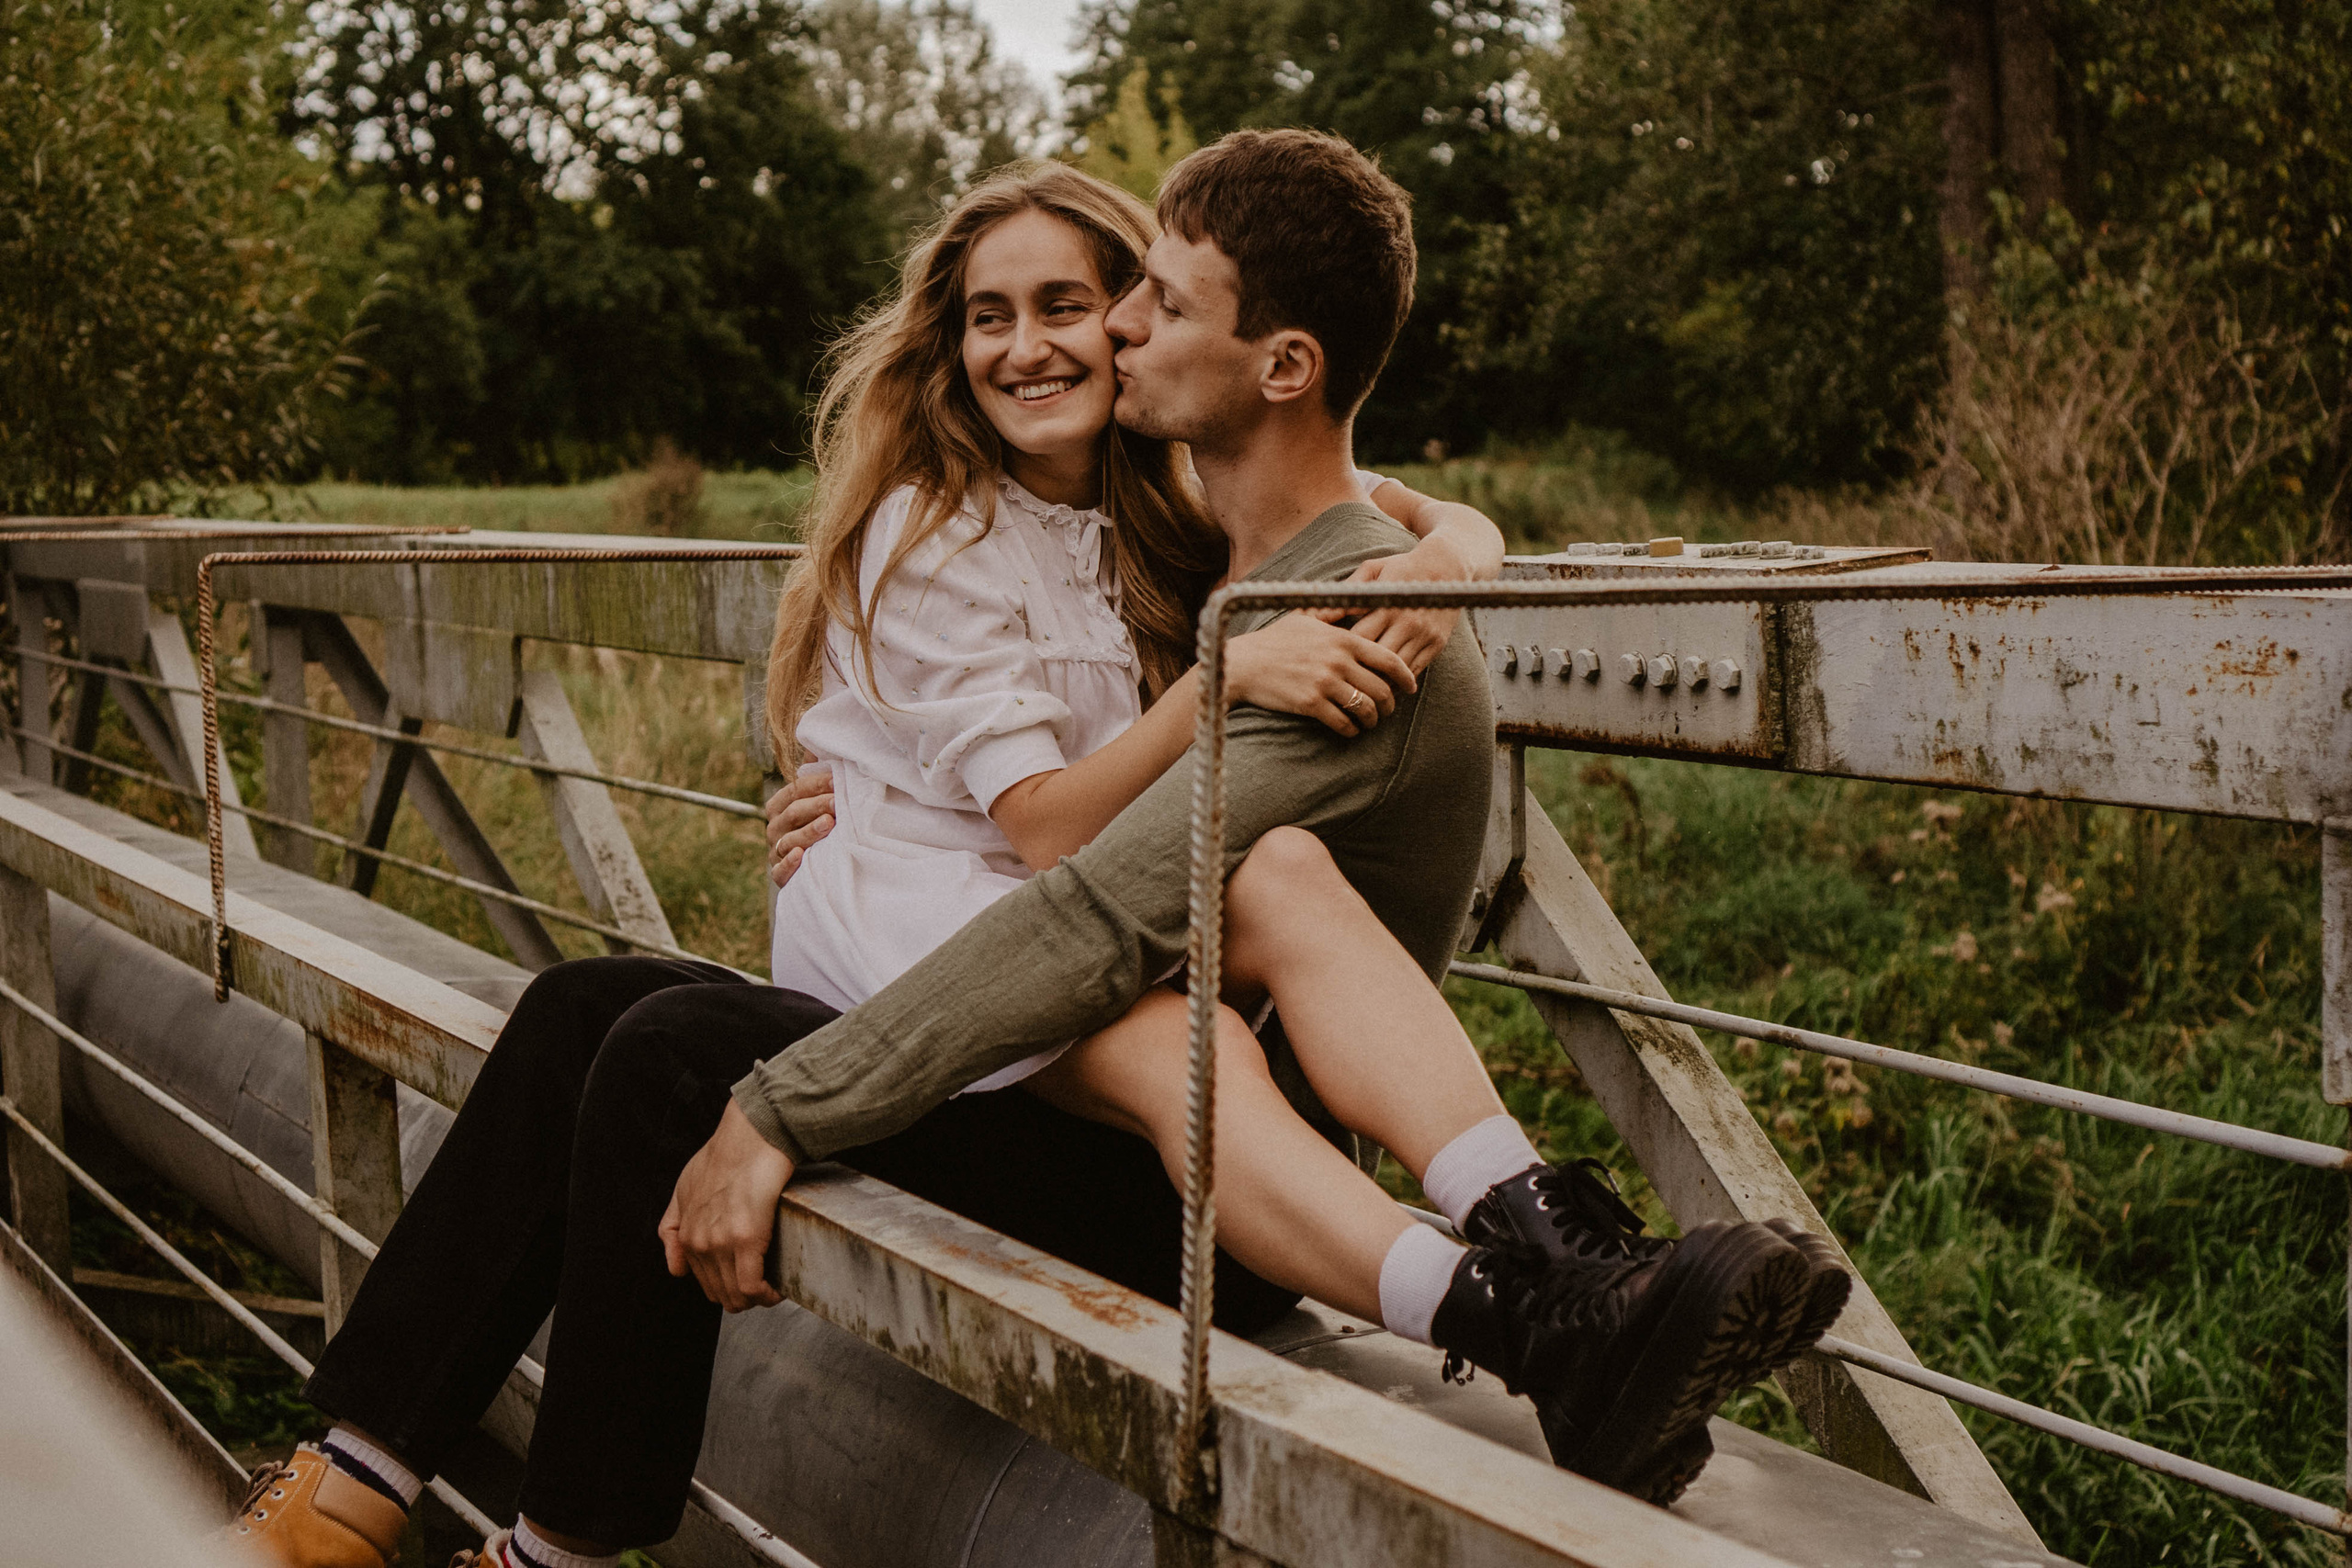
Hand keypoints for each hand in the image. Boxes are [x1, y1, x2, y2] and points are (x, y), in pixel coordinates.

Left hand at [660, 1101, 796, 1311]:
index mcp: (686, 1234)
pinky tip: (779, 1289)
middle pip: (721, 1294)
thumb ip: (672, 1227)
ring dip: (757, 1298)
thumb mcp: (684, 1188)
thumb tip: (675, 1268)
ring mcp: (720, 1243)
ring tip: (774, 1288)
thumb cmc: (725, 1155)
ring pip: (737, 1295)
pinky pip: (753, 1287)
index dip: (728, 1287)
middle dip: (743, 1297)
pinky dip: (768, 1295)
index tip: (747, 1279)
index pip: (704, 1282)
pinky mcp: (746, 1240)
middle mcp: (699, 1243)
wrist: (750, 1137)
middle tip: (764, 1285)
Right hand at [765, 766, 834, 888]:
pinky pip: (780, 871)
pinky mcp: (780, 876)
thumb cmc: (820, 825)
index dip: (816, 784)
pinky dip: (789, 864)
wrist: (819, 869)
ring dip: (809, 832)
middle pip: (793, 813)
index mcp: (780, 806)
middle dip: (817, 806)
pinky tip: (801, 856)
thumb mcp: (819, 799)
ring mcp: (776, 852)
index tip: (838, 780)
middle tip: (839, 802)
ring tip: (829, 824)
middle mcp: (775, 828)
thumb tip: (817, 744)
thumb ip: (816, 774)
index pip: (795, 790)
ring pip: (790, 841)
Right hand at [1224, 612, 1416, 737]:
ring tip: (1369, 722)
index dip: (1405, 676)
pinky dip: (1351, 730)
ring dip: (1372, 720)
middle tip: (1387, 710)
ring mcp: (1325, 683)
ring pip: (1365, 708)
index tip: (1410, 687)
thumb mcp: (1306, 620)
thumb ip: (1335, 620)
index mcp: (1343, 638)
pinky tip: (1349, 730)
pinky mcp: (1311, 704)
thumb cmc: (1274, 640)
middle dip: (1389, 704)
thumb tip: (1356, 613)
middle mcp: (1338, 660)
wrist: (1243, 663)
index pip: (1388, 659)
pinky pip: (1343, 723)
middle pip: (1381, 689)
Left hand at [1307, 534, 1470, 675]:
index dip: (1342, 651)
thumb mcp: (1374, 569)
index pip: (1359, 638)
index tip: (1328, 658)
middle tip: (1339, 680)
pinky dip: (1397, 681)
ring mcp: (1424, 636)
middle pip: (1377, 658)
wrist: (1447, 565)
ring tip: (1358, 688)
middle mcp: (1407, 623)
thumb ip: (1349, 590)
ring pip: (1396, 670)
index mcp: (1388, 605)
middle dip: (1358, 670)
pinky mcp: (1437, 645)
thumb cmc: (1402, 566)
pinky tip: (1382, 684)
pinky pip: (1414, 671)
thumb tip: (1319, 611)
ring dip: (1377, 681)